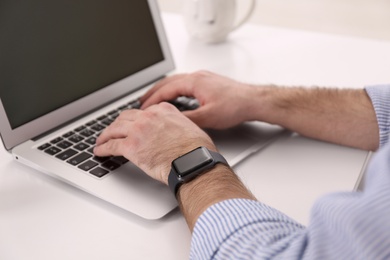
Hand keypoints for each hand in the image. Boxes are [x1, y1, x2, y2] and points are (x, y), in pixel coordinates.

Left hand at [93, 102, 215, 184]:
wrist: (193, 161)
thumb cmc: (196, 149)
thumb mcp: (190, 128)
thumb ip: (176, 125)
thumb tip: (174, 133)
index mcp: (163, 110)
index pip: (141, 112)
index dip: (133, 120)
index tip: (130, 124)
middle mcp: (148, 116)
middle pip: (124, 118)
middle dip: (116, 125)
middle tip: (112, 131)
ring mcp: (138, 130)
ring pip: (114, 129)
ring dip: (105, 135)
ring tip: (101, 141)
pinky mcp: (131, 146)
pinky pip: (111, 145)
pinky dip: (103, 148)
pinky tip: (100, 152)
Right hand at [141, 70, 256, 128]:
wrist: (252, 100)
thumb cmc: (235, 105)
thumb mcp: (208, 117)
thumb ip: (188, 119)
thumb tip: (172, 122)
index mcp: (194, 82)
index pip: (166, 90)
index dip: (153, 100)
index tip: (143, 108)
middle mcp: (197, 76)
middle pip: (168, 82)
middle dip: (153, 92)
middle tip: (141, 102)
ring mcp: (202, 78)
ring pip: (175, 81)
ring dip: (162, 90)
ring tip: (153, 99)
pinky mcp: (207, 82)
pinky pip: (184, 83)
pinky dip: (173, 90)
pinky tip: (174, 97)